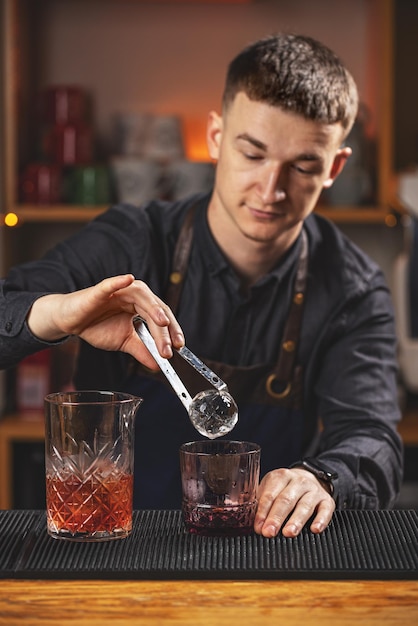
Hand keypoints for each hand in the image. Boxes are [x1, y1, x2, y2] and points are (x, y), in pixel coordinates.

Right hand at [27, 274, 184, 368]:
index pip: (163, 317)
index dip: (172, 331)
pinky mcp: (101, 290)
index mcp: (142, 306)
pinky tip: (127, 279)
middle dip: (164, 330)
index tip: (179, 347)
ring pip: (141, 296)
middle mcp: (134, 296)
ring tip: (162, 323)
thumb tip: (158, 366)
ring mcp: (119, 291)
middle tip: (169, 348)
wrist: (71, 321)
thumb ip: (142, 351)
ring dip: (153, 309)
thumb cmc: (96, 326)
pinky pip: (111, 284)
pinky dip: (119, 281)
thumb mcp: (124, 341)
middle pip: (156, 309)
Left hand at [254, 467, 335, 537]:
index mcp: (280, 476)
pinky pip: (326, 510)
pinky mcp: (327, 500)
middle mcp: (298, 481)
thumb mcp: (271, 488)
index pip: (270, 494)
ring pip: (305, 505)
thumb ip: (261, 501)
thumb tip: (250, 522)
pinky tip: (315, 529)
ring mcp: (314, 490)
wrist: (310, 478)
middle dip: (276, 517)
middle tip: (269, 532)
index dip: (263, 512)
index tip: (258, 526)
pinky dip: (321, 520)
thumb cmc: (285, 488)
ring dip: (296, 520)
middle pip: (286, 499)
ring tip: (288, 533)